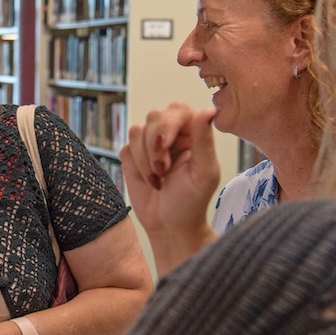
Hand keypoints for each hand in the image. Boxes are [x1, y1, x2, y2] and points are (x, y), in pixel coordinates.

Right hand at [120, 104, 220, 273]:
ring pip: (137, 131)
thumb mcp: (204, 172)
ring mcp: (149, 144)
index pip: (178, 110)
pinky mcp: (132, 156)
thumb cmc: (192, 201)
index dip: (168, 125)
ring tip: (158, 179)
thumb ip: (205, 140)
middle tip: (163, 170)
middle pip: (154, 117)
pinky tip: (148, 180)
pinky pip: (125, 147)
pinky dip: (136, 166)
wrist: (169, 225)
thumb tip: (210, 109)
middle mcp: (171, 133)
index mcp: (193, 132)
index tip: (165, 146)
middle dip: (155, 146)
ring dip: (145, 159)